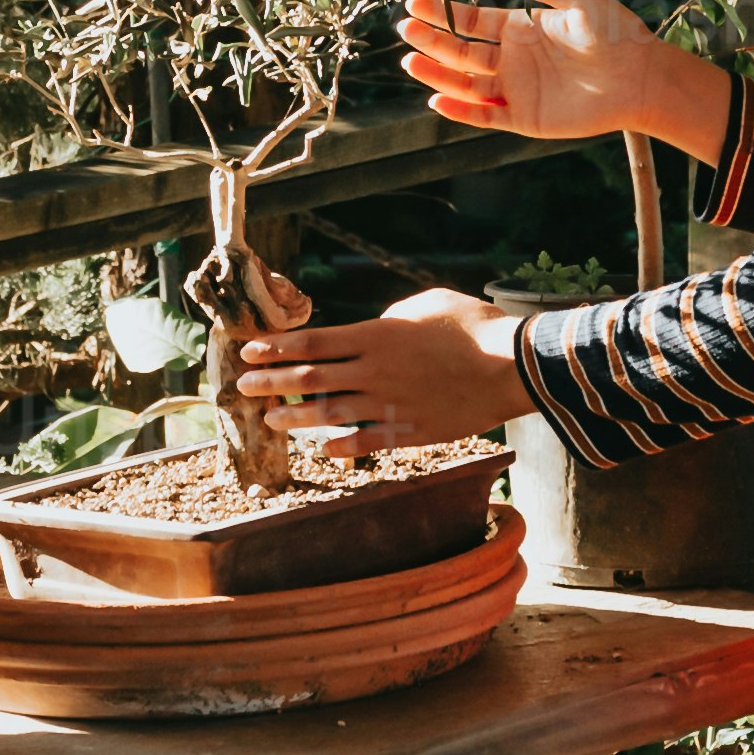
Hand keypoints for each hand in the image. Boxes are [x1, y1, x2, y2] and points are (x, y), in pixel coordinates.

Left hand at [239, 286, 520, 451]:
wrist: (512, 366)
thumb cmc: (474, 326)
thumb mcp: (427, 304)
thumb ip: (392, 317)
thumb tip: (374, 328)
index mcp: (376, 335)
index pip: (312, 342)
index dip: (275, 348)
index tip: (249, 352)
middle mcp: (375, 371)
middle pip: (310, 378)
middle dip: (271, 382)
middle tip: (242, 388)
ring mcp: (390, 404)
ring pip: (329, 413)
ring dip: (296, 418)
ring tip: (271, 420)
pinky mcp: (411, 431)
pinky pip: (367, 441)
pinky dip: (341, 446)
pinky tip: (323, 450)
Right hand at [401, 0, 712, 151]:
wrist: (642, 77)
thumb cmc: (615, 33)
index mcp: (521, 28)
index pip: (471, 21)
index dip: (443, 13)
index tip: (415, 3)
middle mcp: (513, 59)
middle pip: (461, 51)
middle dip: (432, 40)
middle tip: (404, 29)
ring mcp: (517, 88)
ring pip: (466, 82)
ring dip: (437, 74)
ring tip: (410, 63)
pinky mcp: (525, 117)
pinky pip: (485, 115)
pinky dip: (461, 110)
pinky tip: (438, 99)